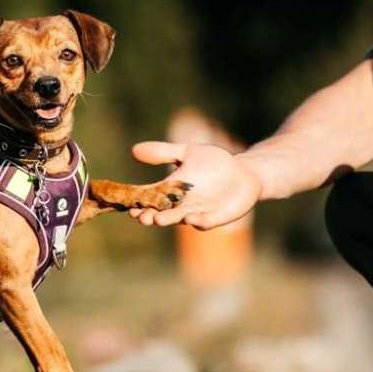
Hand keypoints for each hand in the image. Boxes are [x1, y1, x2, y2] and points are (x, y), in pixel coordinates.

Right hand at [128, 142, 262, 228]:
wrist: (243, 173)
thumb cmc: (213, 163)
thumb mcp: (187, 152)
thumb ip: (163, 152)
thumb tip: (134, 149)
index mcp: (171, 190)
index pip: (151, 197)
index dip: (140, 202)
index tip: (129, 205)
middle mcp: (182, 204)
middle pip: (162, 212)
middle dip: (151, 215)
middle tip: (140, 217)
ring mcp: (199, 212)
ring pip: (180, 218)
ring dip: (169, 220)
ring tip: (157, 219)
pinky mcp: (217, 217)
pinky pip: (206, 221)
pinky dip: (198, 221)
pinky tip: (191, 219)